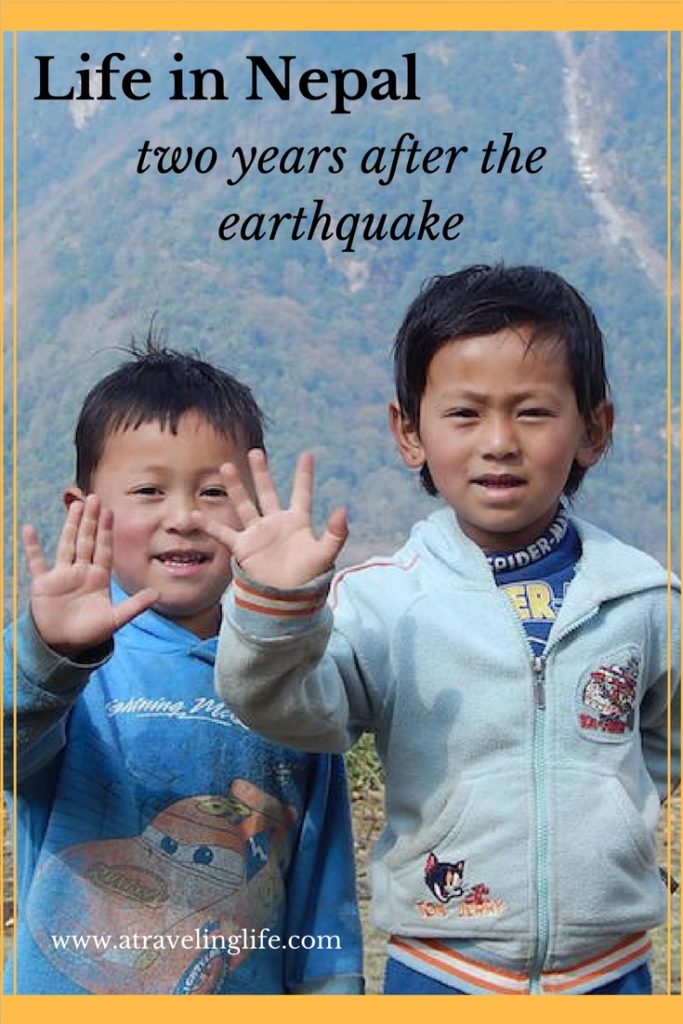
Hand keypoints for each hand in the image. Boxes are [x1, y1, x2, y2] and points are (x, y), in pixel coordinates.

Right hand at [24, 494, 157, 656]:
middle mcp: (81, 572)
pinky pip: (36, 561)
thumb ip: (135, 606)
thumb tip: (158, 594)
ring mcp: (62, 575)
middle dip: (91, 521)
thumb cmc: (90, 633)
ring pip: (67, 545)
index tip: (110, 511)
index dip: (106, 531)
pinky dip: (32, 546)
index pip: (104, 549)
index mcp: (99, 578)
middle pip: (87, 541)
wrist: (64, 646)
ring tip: (75, 505)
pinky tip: (29, 529)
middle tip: (95, 498)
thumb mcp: (115, 620)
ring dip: (71, 526)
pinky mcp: (43, 583)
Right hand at [191, 450, 347, 588]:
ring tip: (226, 467)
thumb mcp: (325, 554)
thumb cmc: (309, 577)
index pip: (301, 493)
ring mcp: (258, 534)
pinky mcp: (243, 547)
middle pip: (267, 492)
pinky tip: (194, 514)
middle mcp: (276, 523)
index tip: (308, 454)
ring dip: (235, 487)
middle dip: (261, 473)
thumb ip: (336, 533)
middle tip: (256, 452)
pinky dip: (209, 525)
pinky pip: (223, 533)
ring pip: (244, 505)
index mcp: (297, 522)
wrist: (287, 600)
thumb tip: (343, 509)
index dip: (304, 475)